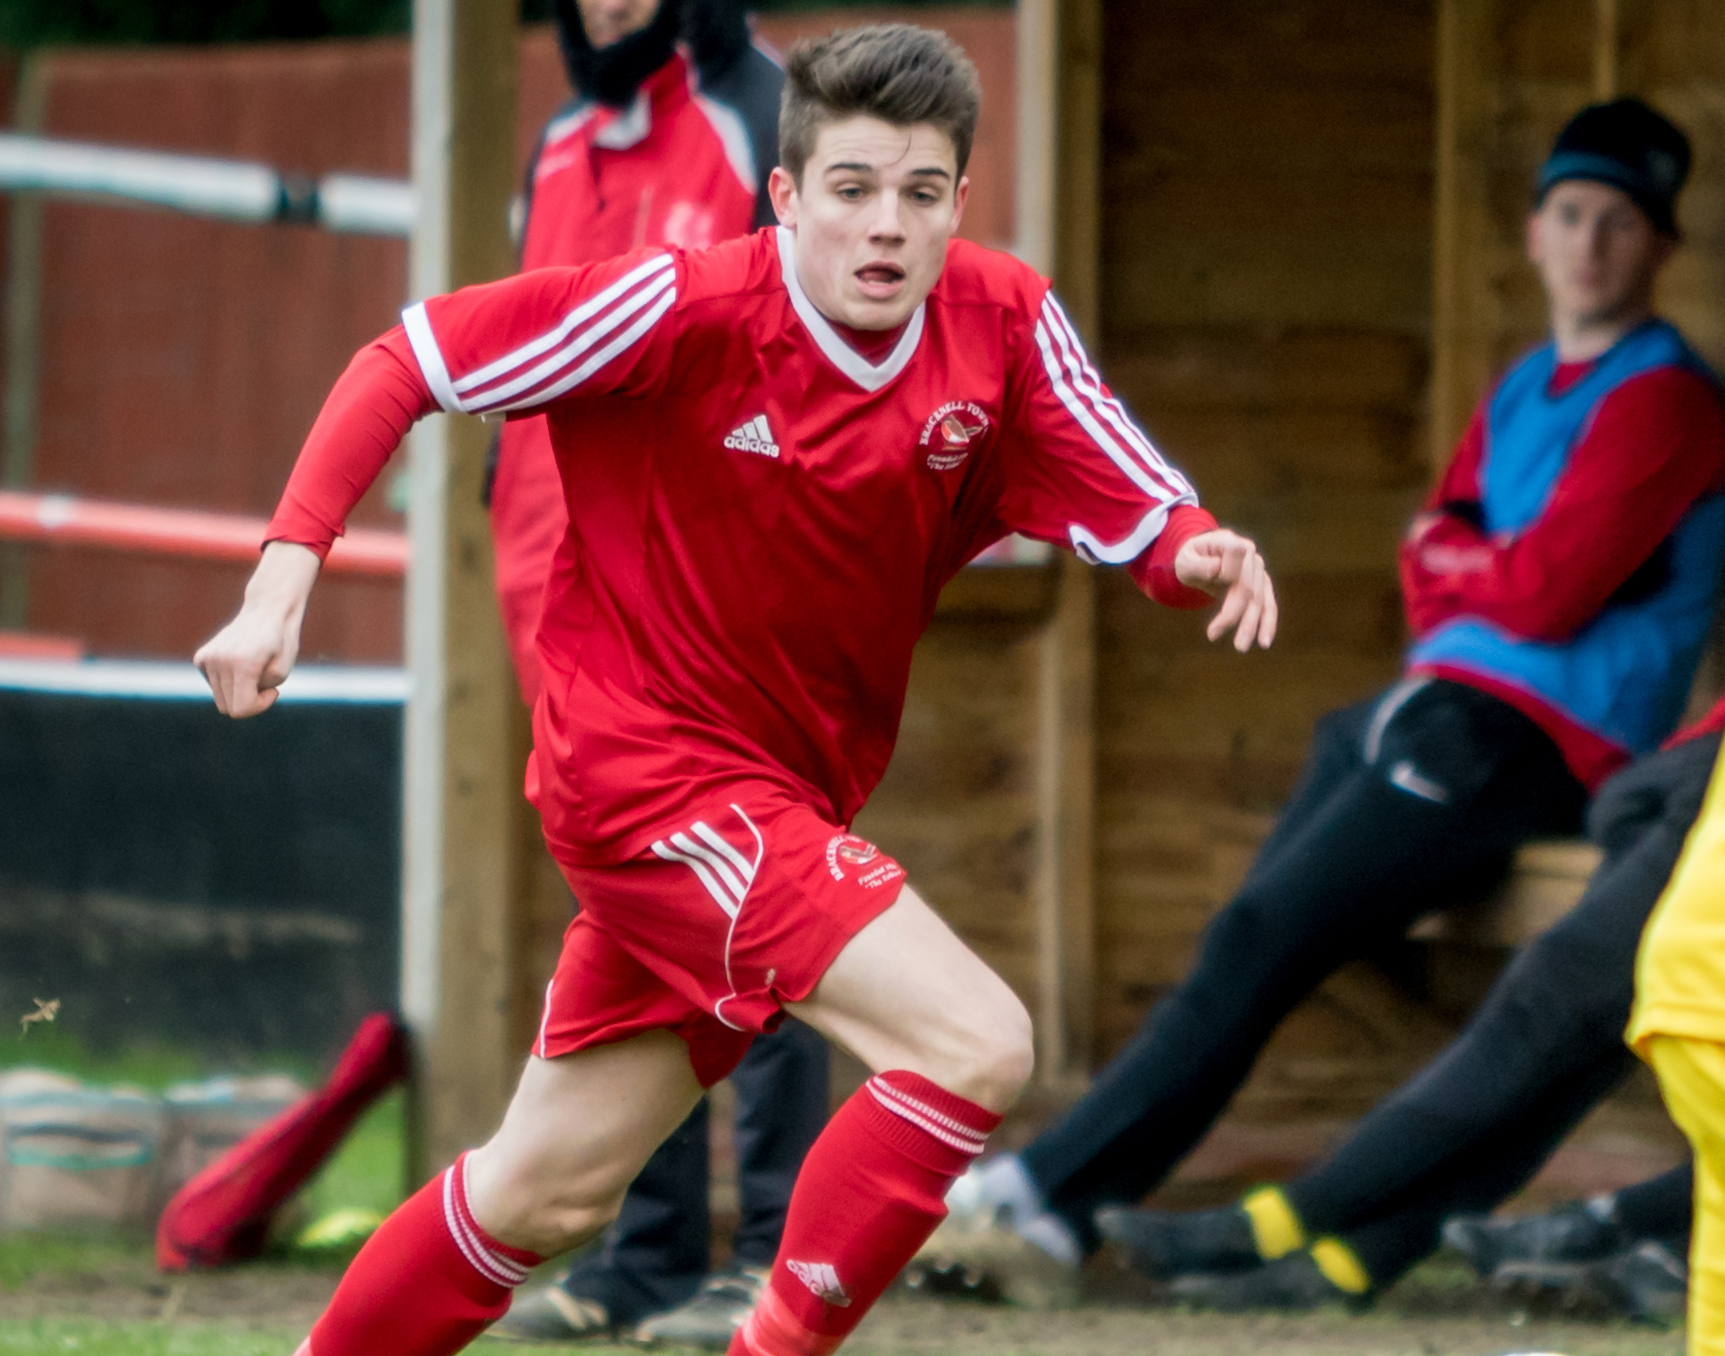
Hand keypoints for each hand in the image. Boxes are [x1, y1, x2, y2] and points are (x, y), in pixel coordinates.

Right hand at [193, 541, 320, 716]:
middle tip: (265, 682)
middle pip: (228, 708)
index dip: (260, 706)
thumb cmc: (281, 641)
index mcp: (242, 664)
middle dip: (249, 701)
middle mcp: (219, 661)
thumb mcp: (282, 672)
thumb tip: (236, 702)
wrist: (267, 609)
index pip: (241, 710)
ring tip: (252, 670)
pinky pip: (214, 686)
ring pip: (220, 699)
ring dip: (239, 691)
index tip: (273, 690)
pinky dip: (228, 682)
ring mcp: (206, 658)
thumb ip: (260, 692)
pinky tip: (240, 664)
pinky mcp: (200, 658)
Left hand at [1174, 528, 1277, 651]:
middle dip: (1234, 616)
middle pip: (1247, 589)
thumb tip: (1217, 569)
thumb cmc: (1190, 558)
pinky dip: (1267, 623)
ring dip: (1253, 626)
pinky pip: (1268, 604)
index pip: (1235, 566)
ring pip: (1261, 601)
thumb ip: (1198, 564)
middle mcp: (1251, 555)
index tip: (1207, 582)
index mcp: (1232, 543)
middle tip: (1214, 637)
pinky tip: (1264, 641)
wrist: (1201, 555)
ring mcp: (1258, 569)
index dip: (1225, 578)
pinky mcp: (1261, 583)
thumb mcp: (1185, 560)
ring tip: (1241, 647)